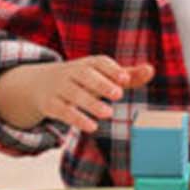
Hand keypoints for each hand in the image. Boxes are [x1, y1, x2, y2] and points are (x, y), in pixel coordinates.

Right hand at [0, 57, 154, 132]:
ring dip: (90, 103)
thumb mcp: (102, 76)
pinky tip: (91, 126)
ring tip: (108, 113)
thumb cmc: (81, 80)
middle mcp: (72, 72)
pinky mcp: (51, 104)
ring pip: (73, 93)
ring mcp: (60, 88)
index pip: (99, 62)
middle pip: (85, 74)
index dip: (112, 70)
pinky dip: (76, 118)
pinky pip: (62, 110)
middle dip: (101, 83)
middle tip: (118, 94)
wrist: (38, 84)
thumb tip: (150, 70)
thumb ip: (128, 75)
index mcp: (88, 63)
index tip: (125, 78)